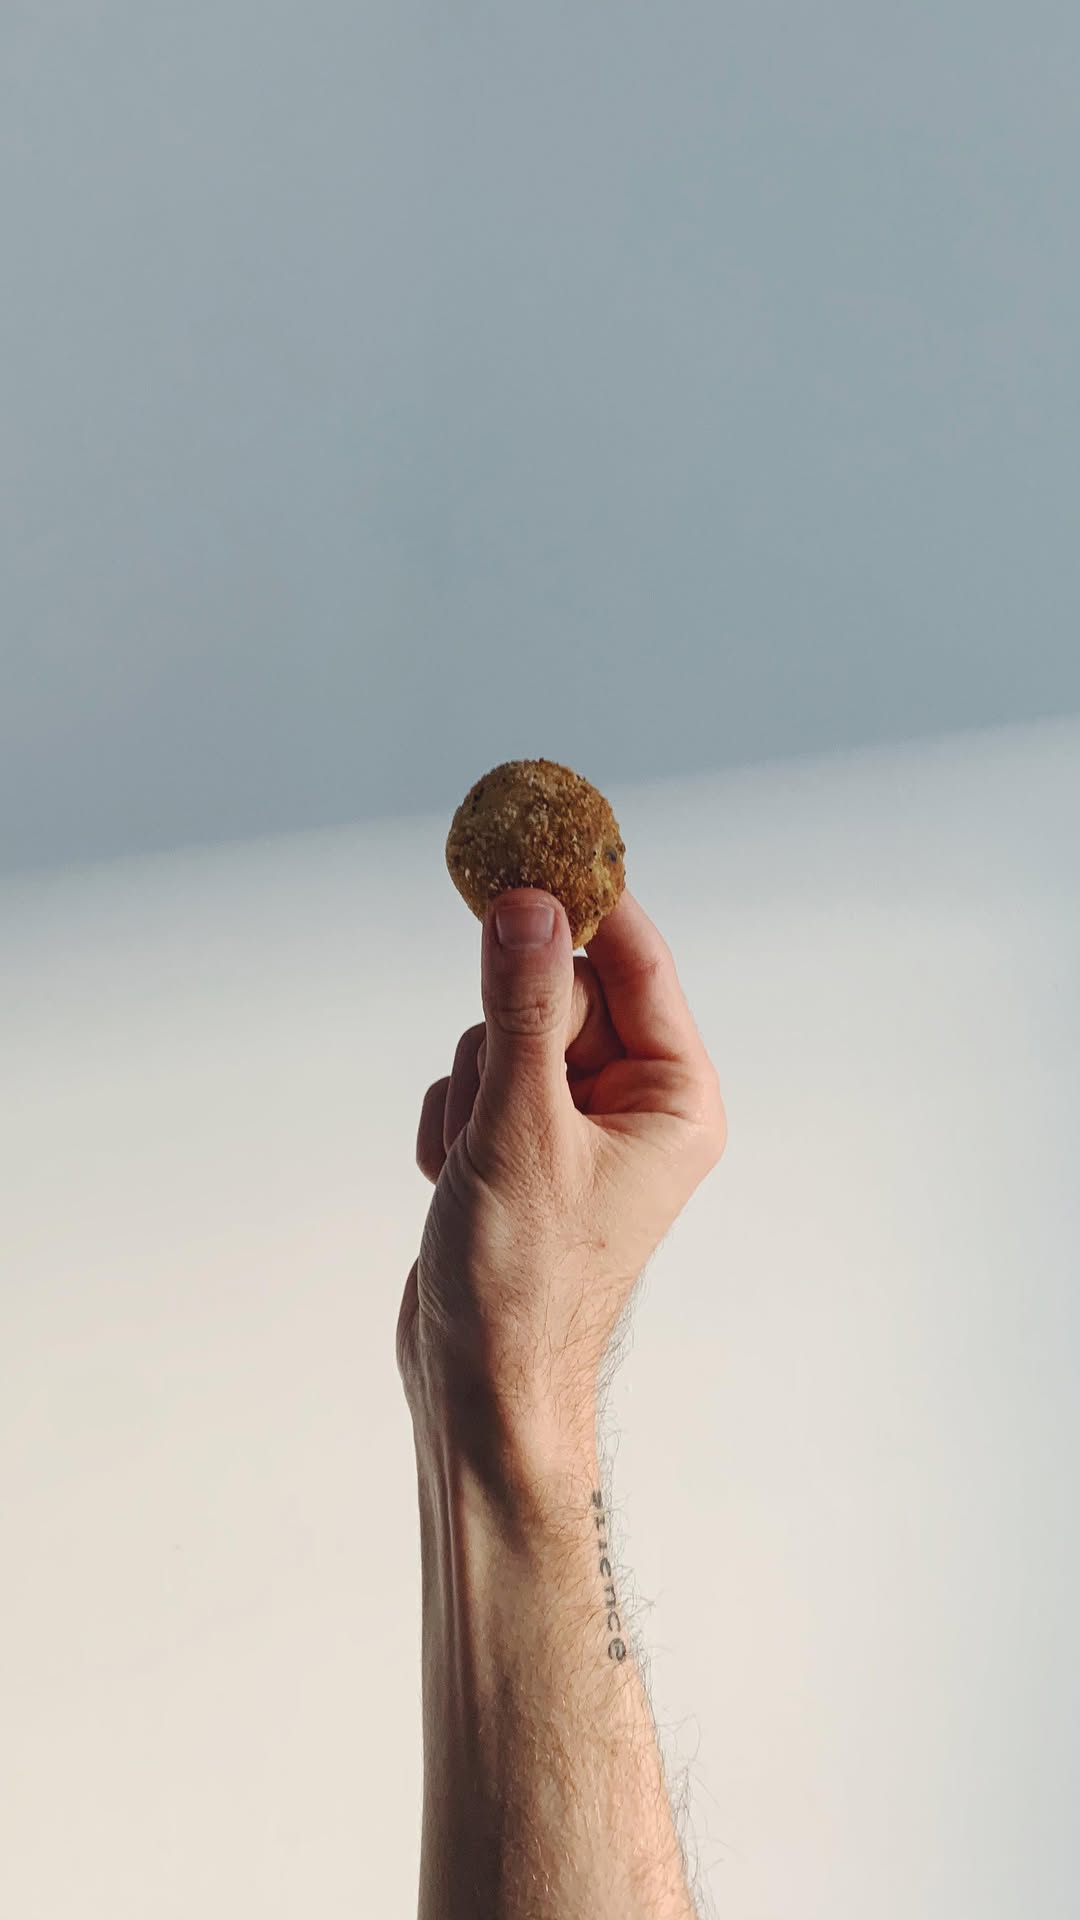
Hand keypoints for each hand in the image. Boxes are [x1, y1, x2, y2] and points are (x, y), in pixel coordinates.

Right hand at [396, 886, 725, 1460]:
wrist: (477, 1388)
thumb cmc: (523, 1280)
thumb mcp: (522, 1129)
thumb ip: (524, 1008)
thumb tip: (529, 903)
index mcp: (675, 1097)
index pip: (637, 960)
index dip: (585, 901)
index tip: (534, 839)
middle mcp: (635, 1103)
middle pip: (560, 990)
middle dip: (508, 1040)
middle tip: (499, 1106)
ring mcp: (576, 1125)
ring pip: (505, 1032)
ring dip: (474, 1090)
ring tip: (480, 1167)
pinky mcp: (524, 1145)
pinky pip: (475, 1079)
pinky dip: (455, 1123)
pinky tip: (461, 1184)